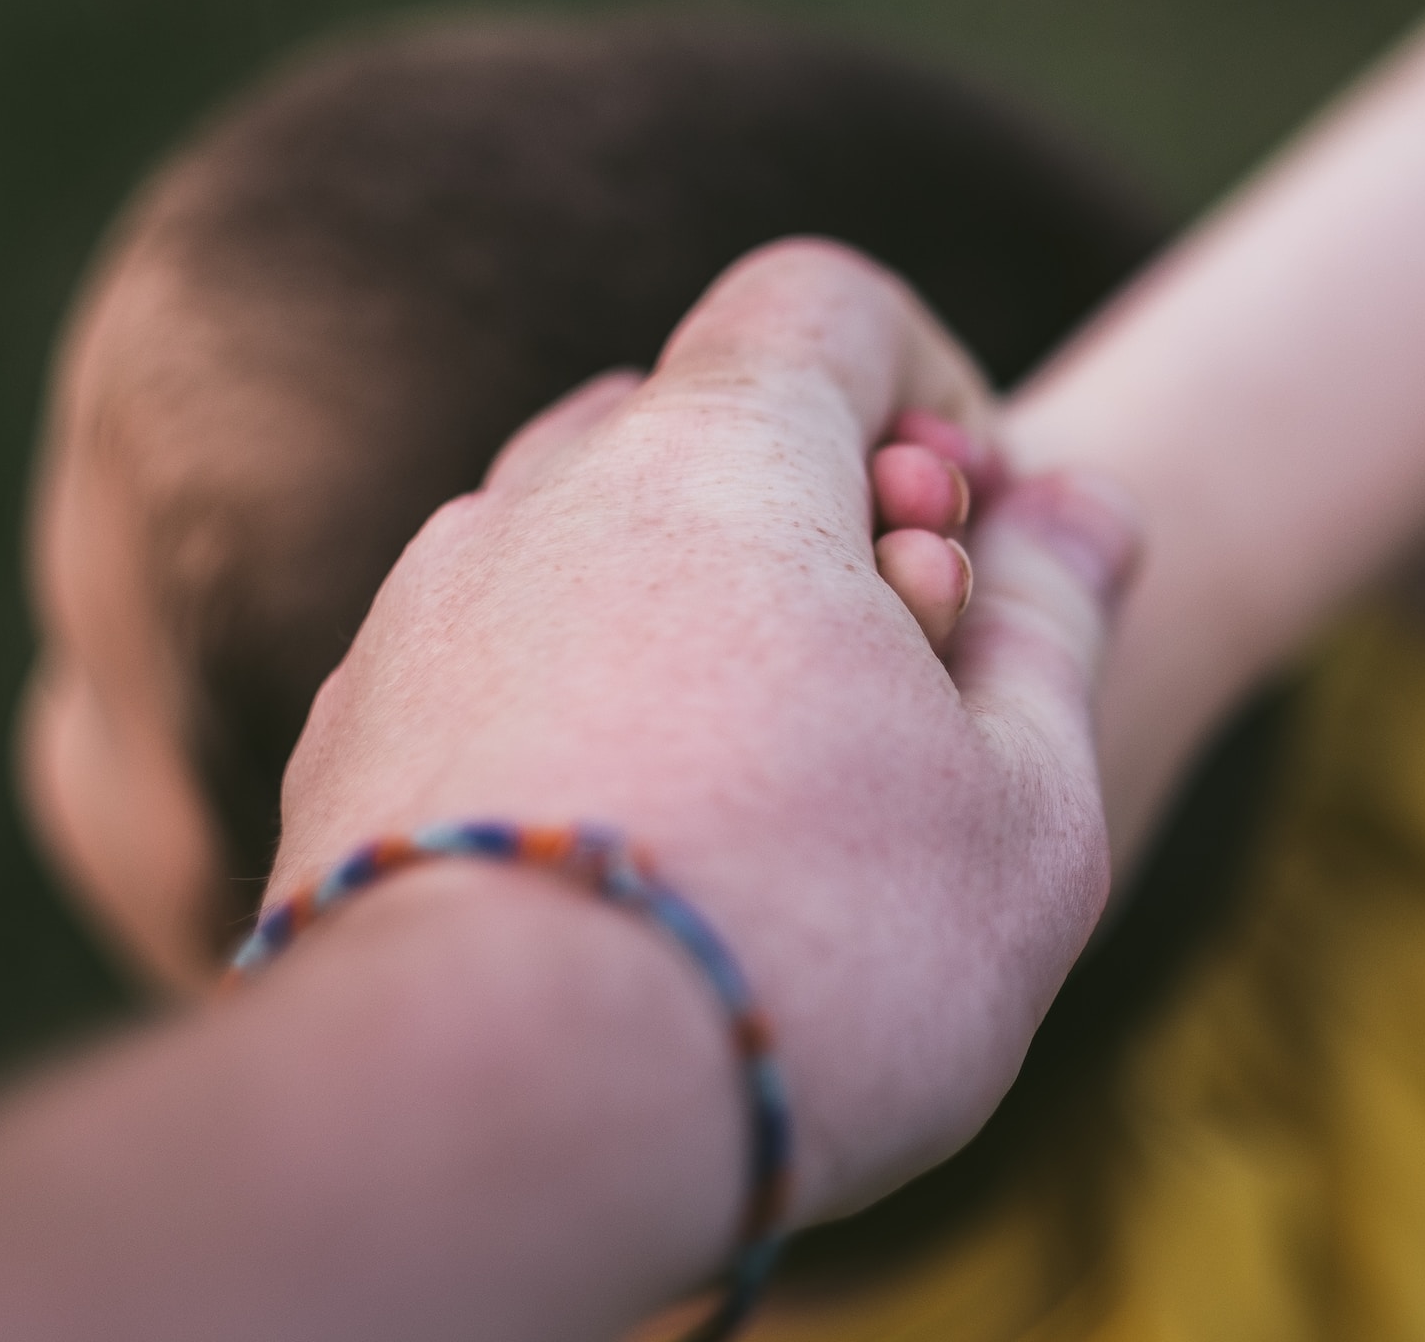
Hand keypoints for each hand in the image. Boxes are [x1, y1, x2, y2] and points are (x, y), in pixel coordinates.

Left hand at [272, 237, 1139, 1222]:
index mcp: (718, 459)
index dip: (929, 390)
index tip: (969, 542)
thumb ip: (1058, 621)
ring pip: (593, 551)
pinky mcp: (346, 744)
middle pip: (708, 429)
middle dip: (823, 525)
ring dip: (700, 629)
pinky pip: (497, 666)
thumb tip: (1078, 505)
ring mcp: (422, 616)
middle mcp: (541, 497)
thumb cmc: (815, 947)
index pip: (823, 300)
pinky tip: (638, 873)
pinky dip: (586, 717)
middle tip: (893, 688)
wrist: (493, 1125)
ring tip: (766, 806)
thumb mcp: (1025, 798)